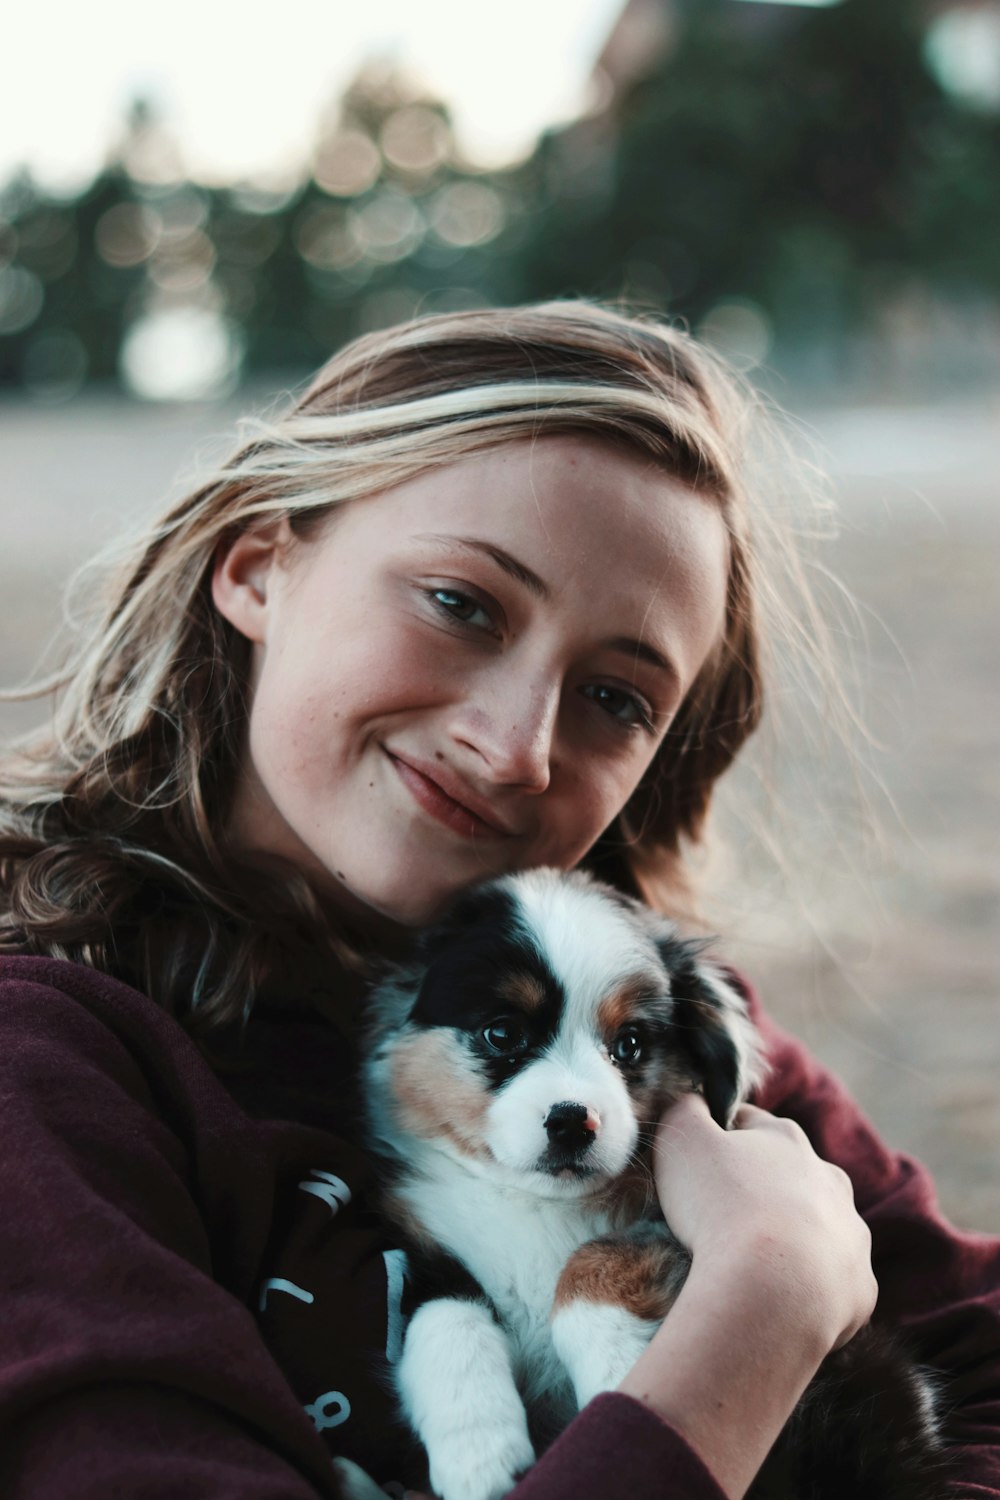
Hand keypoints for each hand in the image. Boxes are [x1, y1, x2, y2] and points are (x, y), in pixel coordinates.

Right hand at [652, 1092, 876, 1353]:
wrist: (771, 1293)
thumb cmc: (720, 1208)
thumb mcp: (681, 1139)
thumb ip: (685, 1109)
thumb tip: (694, 1101)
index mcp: (786, 1139)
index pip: (746, 1123)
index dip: (717, 1140)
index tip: (696, 1165)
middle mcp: (829, 1179)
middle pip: (788, 1175)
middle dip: (760, 1189)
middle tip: (721, 1220)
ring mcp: (851, 1233)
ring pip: (818, 1227)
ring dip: (791, 1237)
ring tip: (752, 1265)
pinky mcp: (860, 1286)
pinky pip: (833, 1281)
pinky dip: (809, 1286)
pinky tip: (780, 1299)